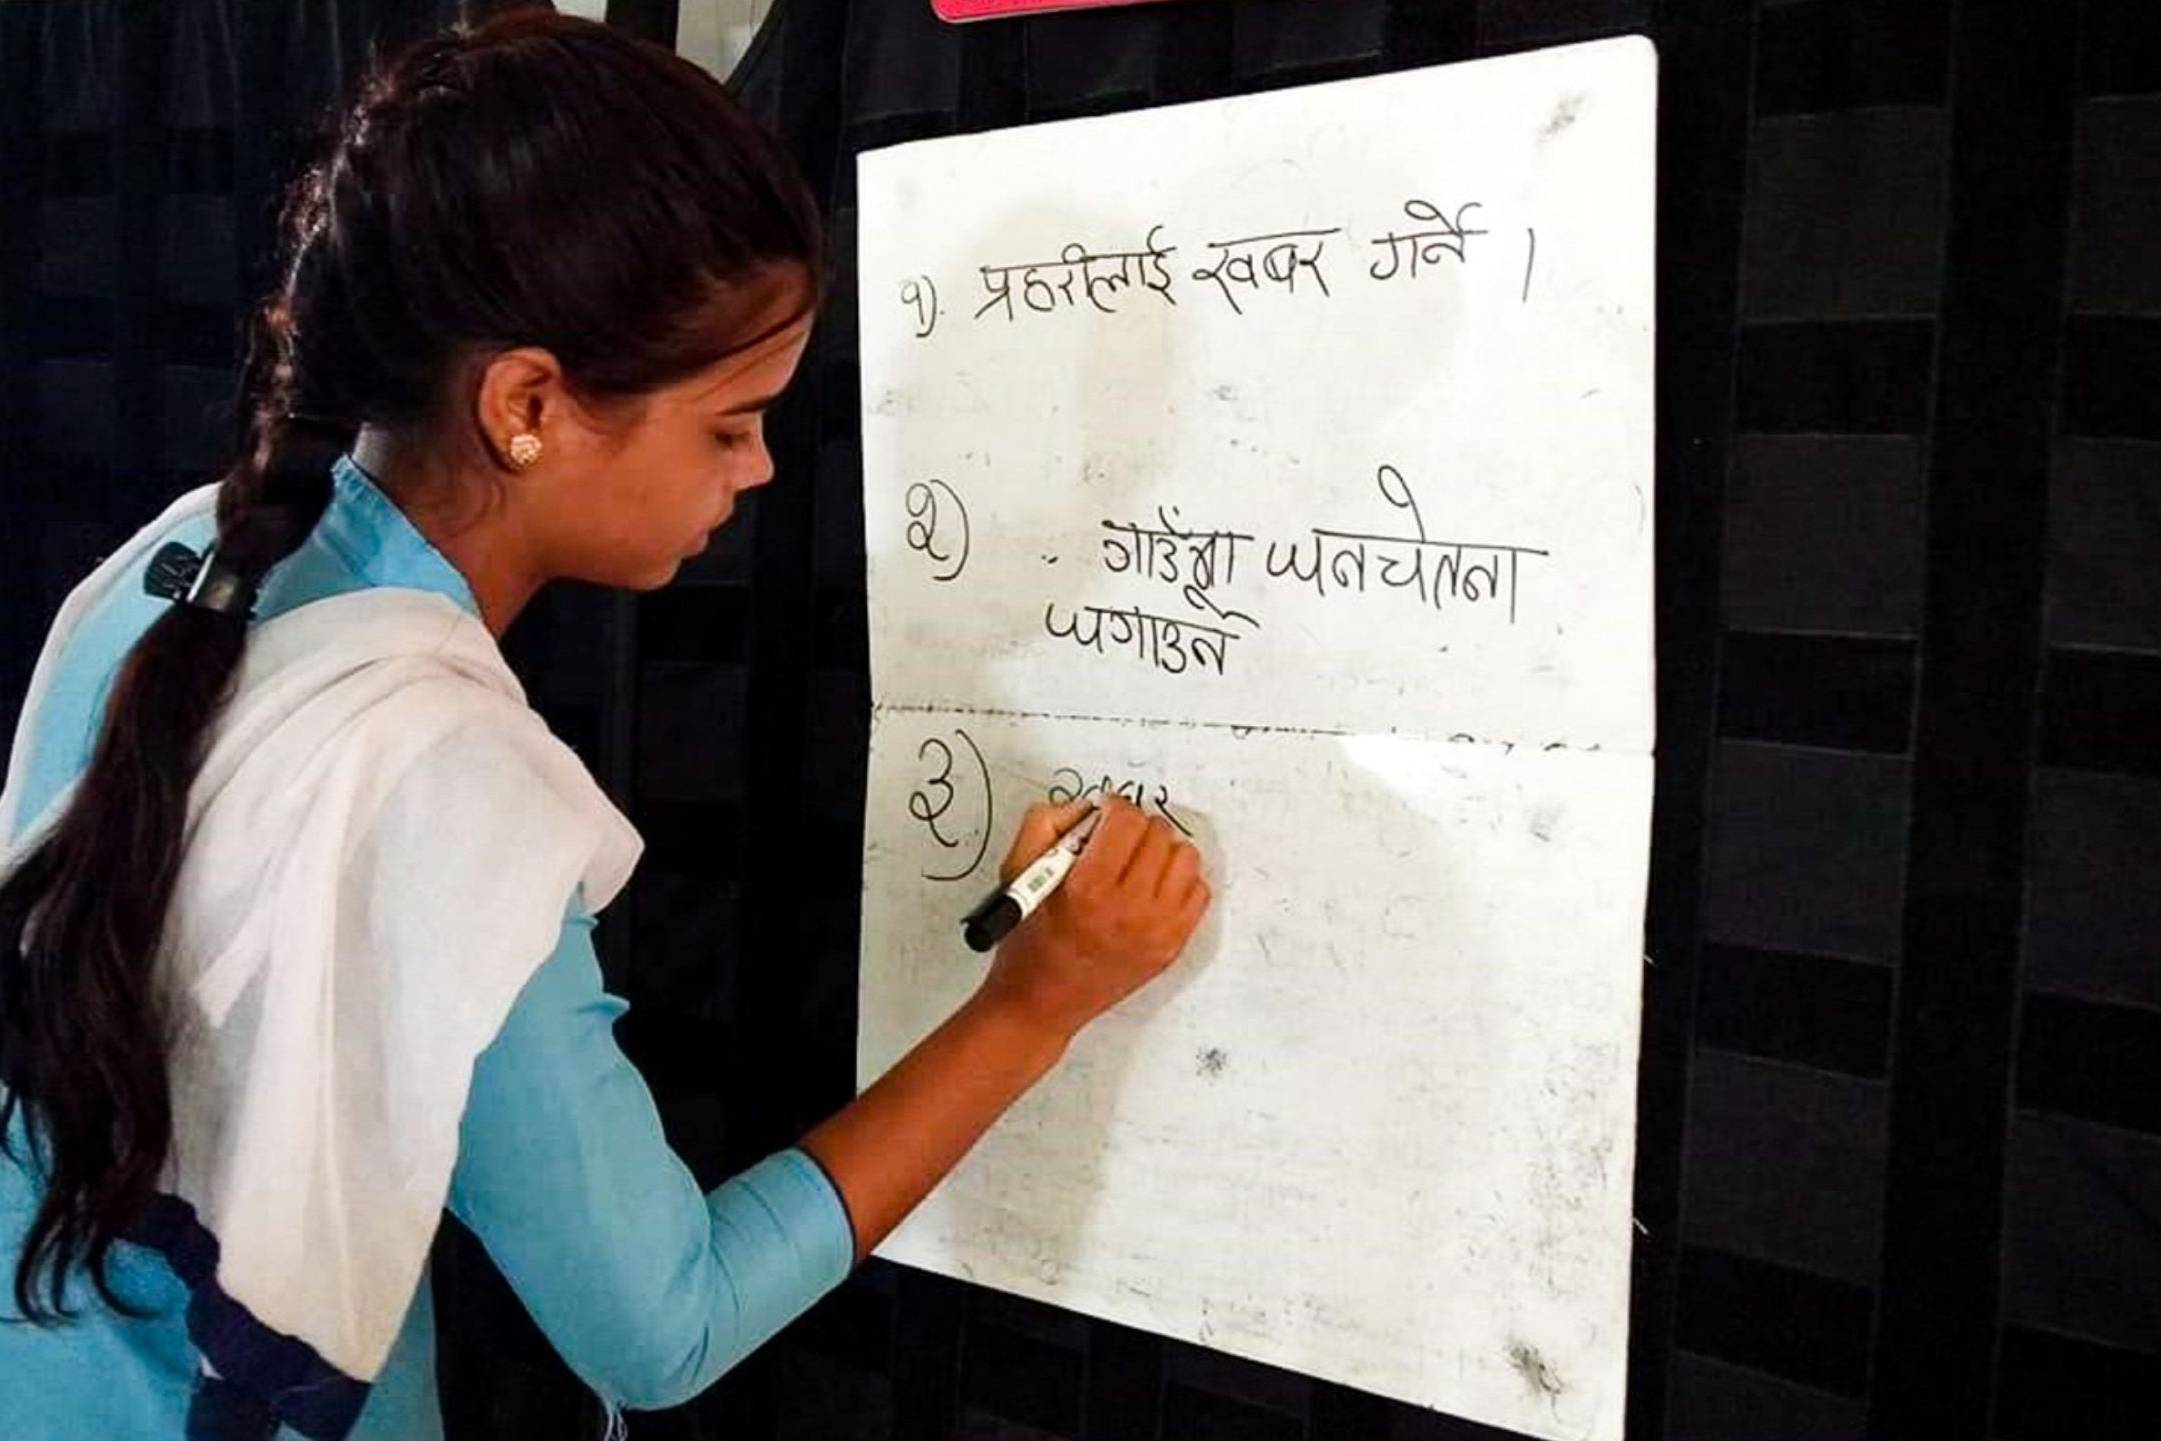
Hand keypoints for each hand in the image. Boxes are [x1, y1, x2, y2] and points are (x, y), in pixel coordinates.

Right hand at [974, 795, 1209, 1043]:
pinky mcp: (1171, 946)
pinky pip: (1199, 892)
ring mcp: (1156, 930)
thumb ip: (1047, 823)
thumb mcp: (1016, 871)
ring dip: (1162, 851)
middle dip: (1135, 828)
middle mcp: (1129, 910)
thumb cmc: (1027, 942)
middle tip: (1116, 841)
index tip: (1104, 814)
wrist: (1040, 1002)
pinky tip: (1153, 888)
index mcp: (1088, 889)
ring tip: (1138, 863)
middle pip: (1158, 833)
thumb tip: (1088, 807)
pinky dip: (1179, 882)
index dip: (1113, 807)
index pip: (1126, 819)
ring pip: (1186, 858)